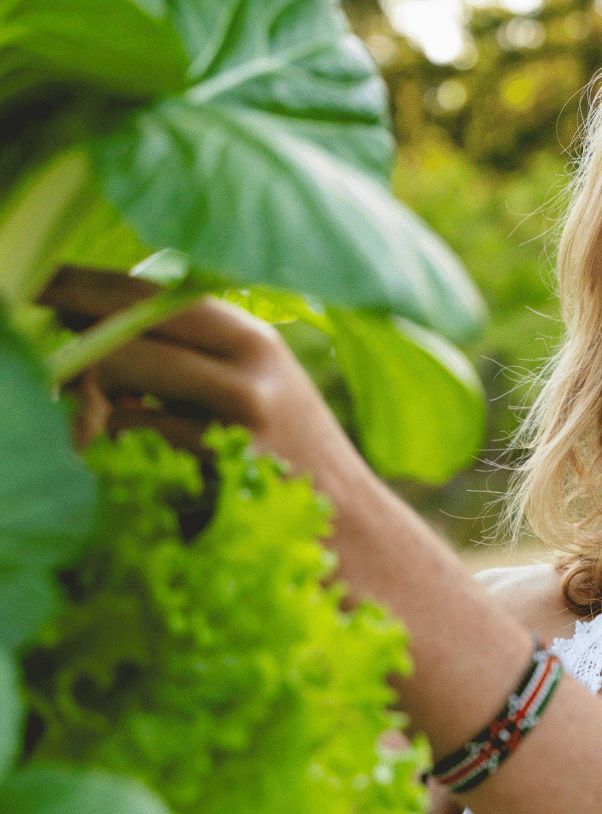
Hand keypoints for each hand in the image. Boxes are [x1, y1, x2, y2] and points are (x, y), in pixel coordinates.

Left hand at [42, 266, 368, 499]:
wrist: (347, 529)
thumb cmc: (284, 462)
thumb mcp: (250, 392)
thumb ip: (186, 357)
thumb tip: (86, 327)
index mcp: (254, 337)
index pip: (155, 291)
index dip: (88, 284)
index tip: (42, 286)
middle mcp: (252, 360)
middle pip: (131, 324)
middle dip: (76, 337)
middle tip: (47, 357)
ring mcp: (241, 409)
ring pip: (123, 372)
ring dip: (86, 391)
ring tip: (83, 410)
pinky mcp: (225, 458)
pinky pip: (132, 431)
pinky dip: (111, 440)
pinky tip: (119, 455)